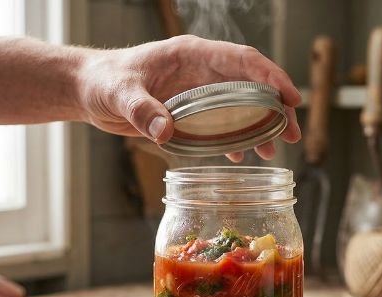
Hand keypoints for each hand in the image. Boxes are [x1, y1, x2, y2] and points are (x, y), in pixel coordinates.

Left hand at [77, 35, 301, 161]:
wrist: (89, 90)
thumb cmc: (103, 81)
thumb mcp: (119, 94)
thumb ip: (141, 110)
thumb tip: (165, 131)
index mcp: (191, 54)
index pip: (241, 60)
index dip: (270, 77)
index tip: (290, 98)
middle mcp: (200, 70)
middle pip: (250, 84)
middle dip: (275, 106)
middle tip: (292, 133)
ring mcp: (197, 91)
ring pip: (240, 105)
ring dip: (259, 125)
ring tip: (274, 150)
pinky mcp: (189, 111)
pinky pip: (220, 123)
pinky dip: (234, 138)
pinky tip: (242, 156)